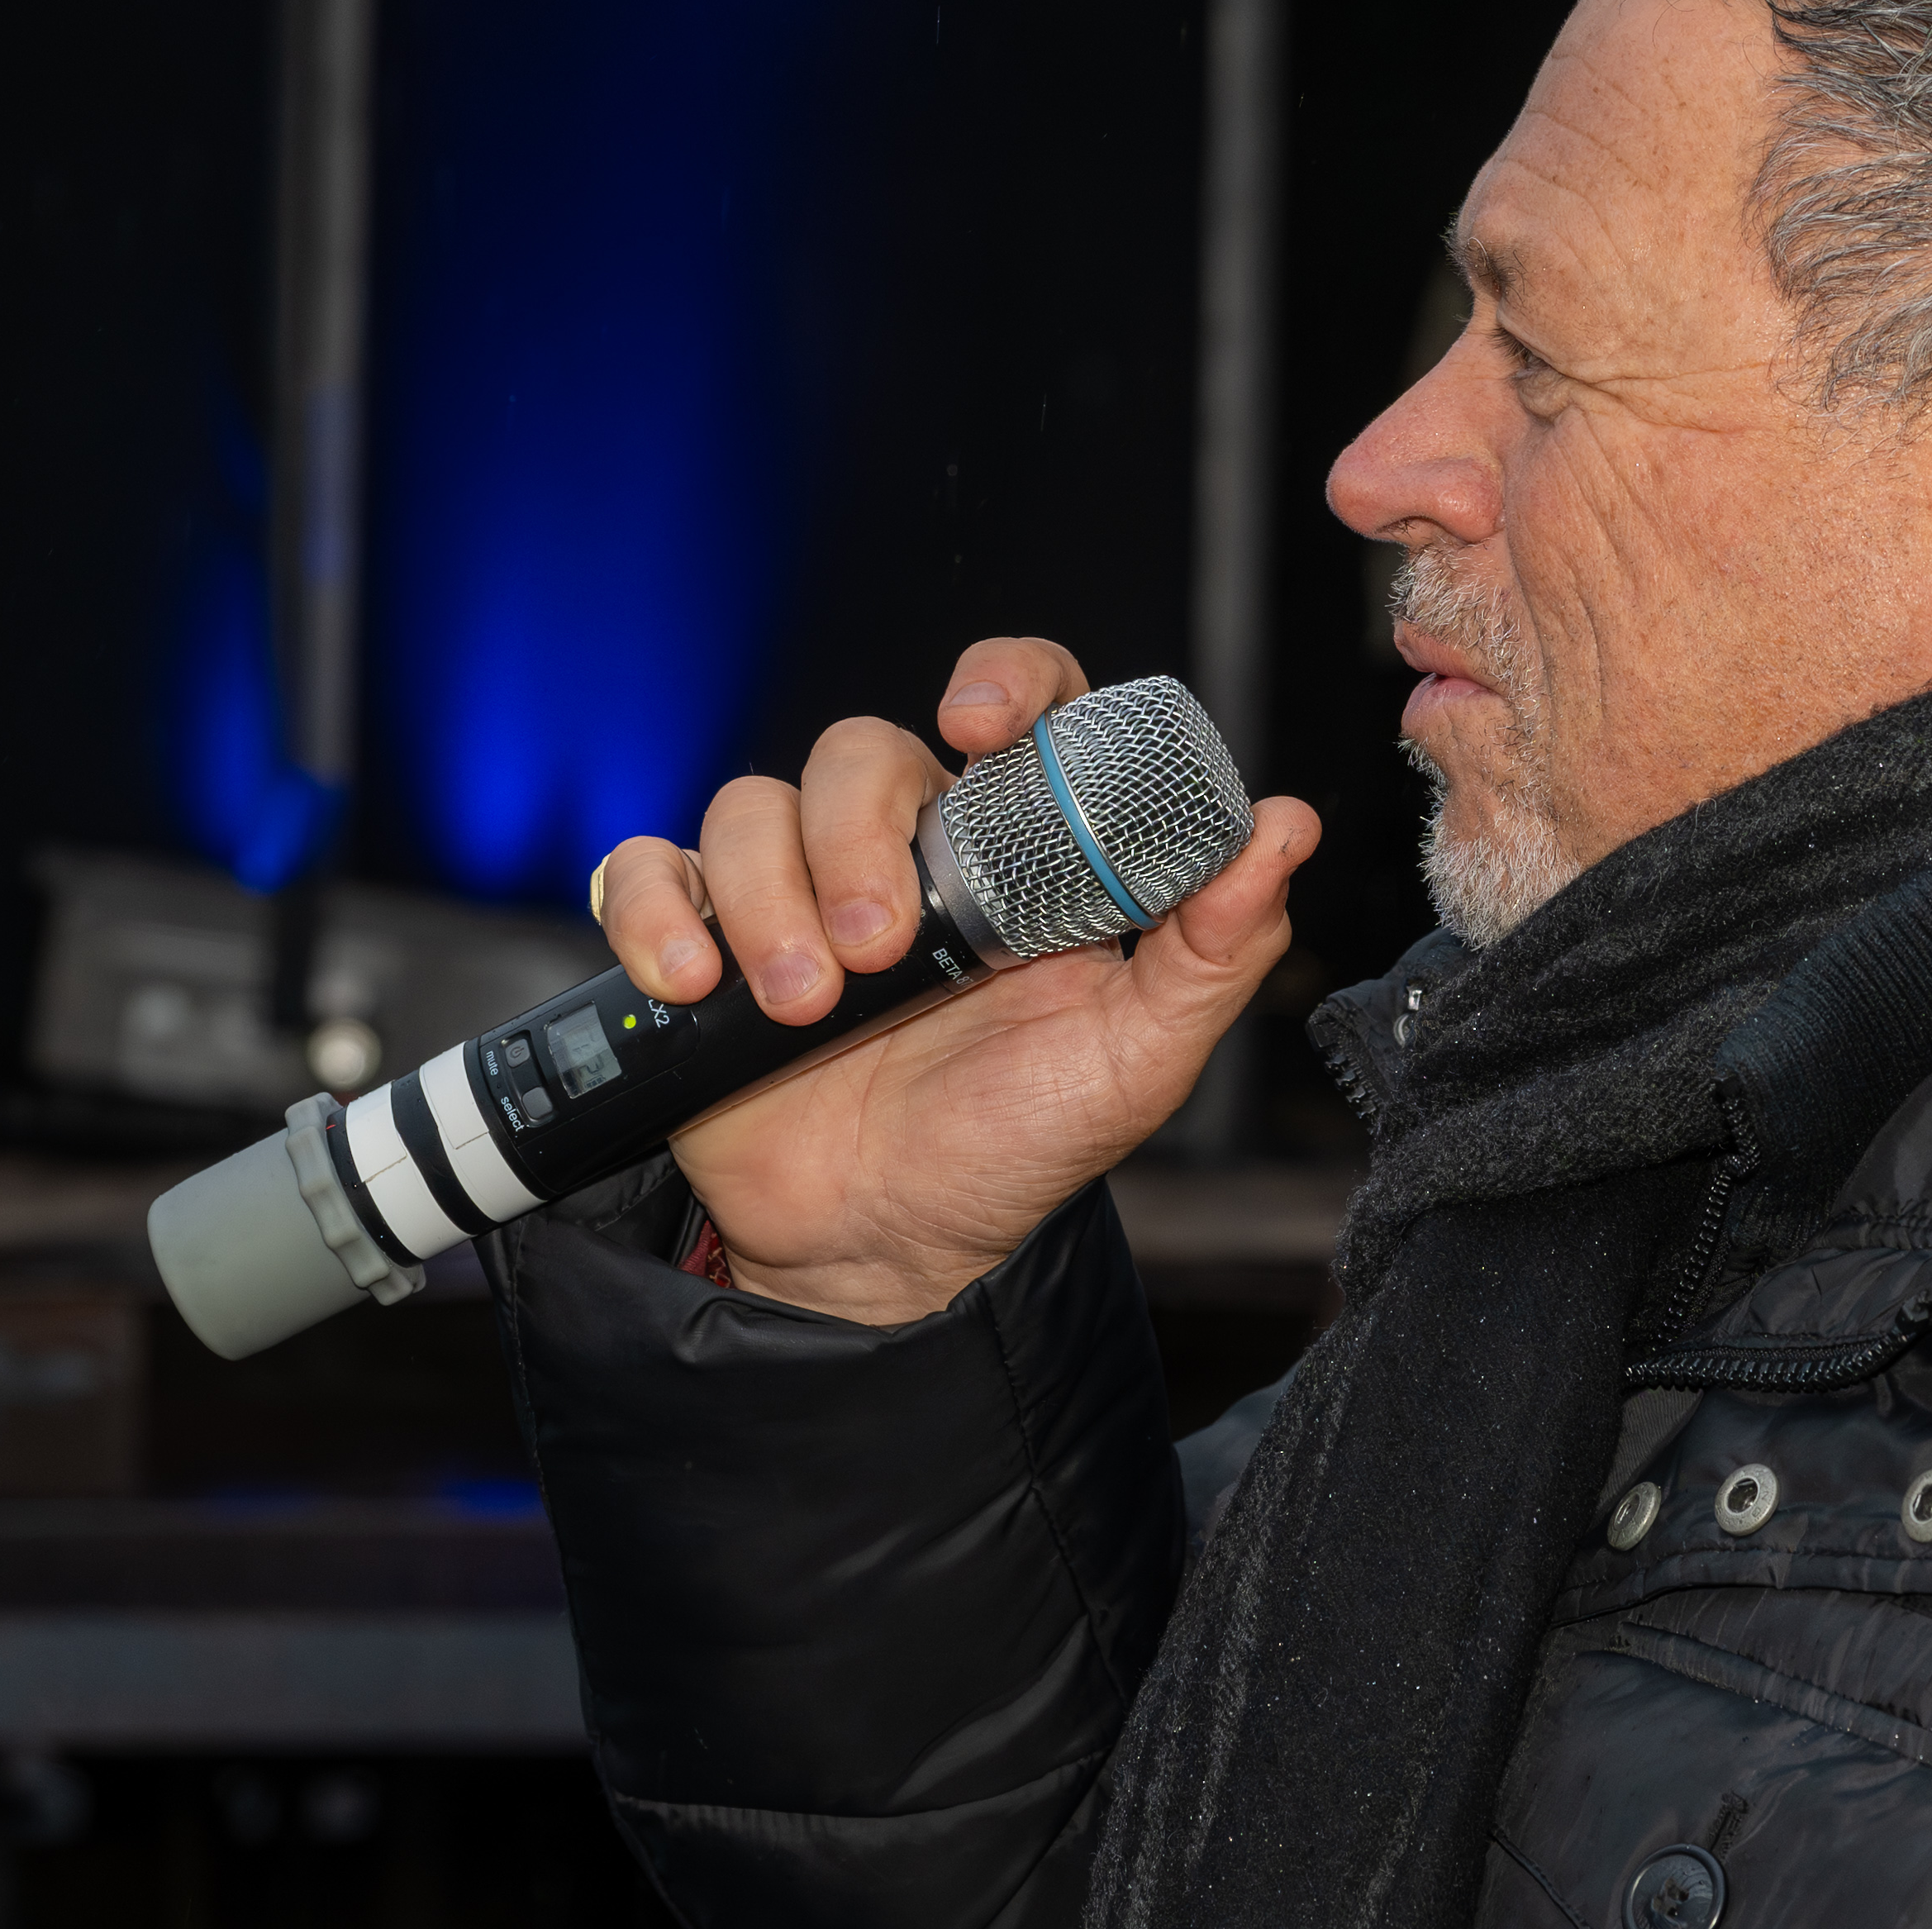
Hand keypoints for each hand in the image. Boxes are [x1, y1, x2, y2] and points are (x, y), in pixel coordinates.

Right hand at [584, 638, 1315, 1325]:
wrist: (891, 1252)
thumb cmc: (1021, 1143)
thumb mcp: (1138, 1058)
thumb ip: (1216, 947)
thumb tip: (1285, 826)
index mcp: (1012, 850)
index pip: (1015, 704)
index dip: (1002, 679)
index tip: (980, 720)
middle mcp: (902, 850)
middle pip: (859, 750)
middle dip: (858, 839)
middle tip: (880, 954)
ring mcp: (793, 892)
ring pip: (752, 804)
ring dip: (768, 896)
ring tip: (801, 1003)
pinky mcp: (700, 943)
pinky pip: (646, 869)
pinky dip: (654, 913)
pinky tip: (692, 984)